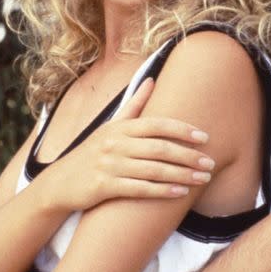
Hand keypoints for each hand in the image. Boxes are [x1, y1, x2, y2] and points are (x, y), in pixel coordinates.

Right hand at [46, 77, 214, 212]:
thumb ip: (134, 105)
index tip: (205, 137)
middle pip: (159, 148)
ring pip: (153, 170)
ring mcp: (108, 164)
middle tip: (210, 163)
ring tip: (202, 179)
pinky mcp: (103, 186)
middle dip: (188, 156)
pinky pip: (139, 189)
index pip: (157, 124)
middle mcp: (114, 143)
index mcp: (120, 127)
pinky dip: (161, 191)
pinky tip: (180, 193)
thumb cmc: (92, 152)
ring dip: (181, 175)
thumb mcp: (110, 126)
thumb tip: (152, 78)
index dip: (182, 130)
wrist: (60, 183)